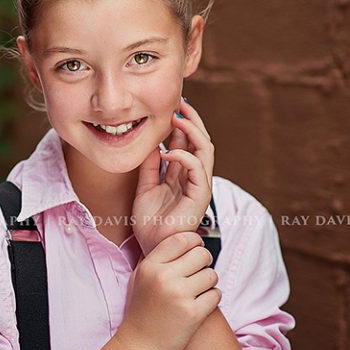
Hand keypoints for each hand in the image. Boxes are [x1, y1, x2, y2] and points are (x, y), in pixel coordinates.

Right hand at [121, 231, 220, 349]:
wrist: (140, 344)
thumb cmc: (141, 309)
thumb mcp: (139, 277)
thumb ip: (156, 258)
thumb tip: (180, 239)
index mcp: (150, 266)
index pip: (180, 239)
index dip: (194, 241)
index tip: (196, 247)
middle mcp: (164, 277)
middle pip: (201, 254)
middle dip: (205, 261)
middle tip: (200, 269)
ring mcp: (179, 295)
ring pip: (212, 274)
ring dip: (209, 281)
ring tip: (199, 288)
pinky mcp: (192, 313)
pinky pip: (216, 294)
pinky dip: (212, 297)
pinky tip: (201, 302)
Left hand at [132, 97, 214, 256]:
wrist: (152, 247)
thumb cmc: (150, 222)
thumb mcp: (144, 186)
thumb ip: (149, 165)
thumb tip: (151, 141)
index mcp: (182, 174)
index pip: (187, 142)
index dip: (181, 123)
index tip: (171, 106)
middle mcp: (194, 178)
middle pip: (201, 141)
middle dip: (192, 120)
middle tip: (180, 102)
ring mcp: (199, 186)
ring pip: (205, 150)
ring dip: (192, 131)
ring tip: (177, 118)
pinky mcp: (199, 197)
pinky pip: (198, 170)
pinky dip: (184, 156)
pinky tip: (167, 151)